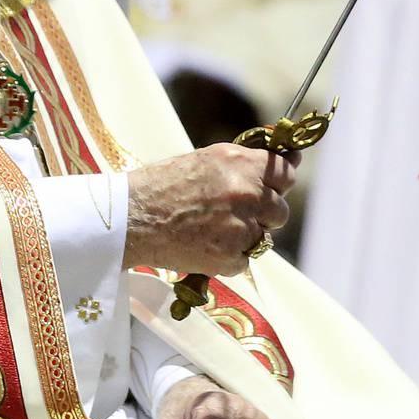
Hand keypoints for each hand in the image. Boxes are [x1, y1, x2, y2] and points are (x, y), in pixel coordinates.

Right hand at [125, 143, 298, 275]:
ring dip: (247, 236)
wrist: (131, 218)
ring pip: (264, 237)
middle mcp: (246, 193)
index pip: (285, 173)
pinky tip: (204, 245)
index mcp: (240, 163)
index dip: (279, 181)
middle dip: (264, 213)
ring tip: (213, 230)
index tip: (273, 186)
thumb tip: (287, 162)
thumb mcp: (206, 160)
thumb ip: (245, 164)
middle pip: (280, 210)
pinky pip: (244, 259)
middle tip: (236, 213)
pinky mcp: (231, 257)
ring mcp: (241, 227)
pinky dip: (229, 257)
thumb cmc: (161, 185)